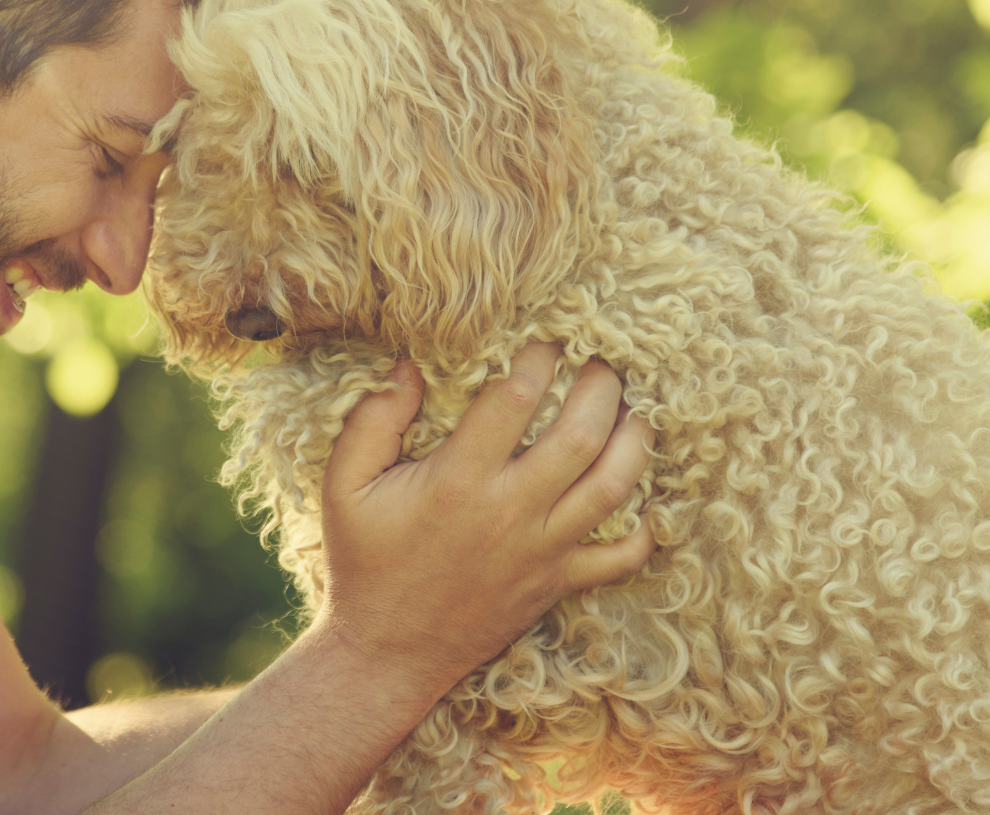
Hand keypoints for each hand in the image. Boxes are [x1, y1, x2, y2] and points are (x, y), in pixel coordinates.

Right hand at [313, 343, 654, 692]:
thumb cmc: (365, 562)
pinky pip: (622, 556)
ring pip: (614, 487)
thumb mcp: (344, 487)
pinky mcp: (559, 583)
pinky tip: (644, 493)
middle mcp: (510, 512)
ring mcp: (542, 550)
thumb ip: (372, 422)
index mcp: (459, 480)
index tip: (545, 338)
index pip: (515, 399)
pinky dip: (645, 527)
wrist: (388, 652)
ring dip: (635, 441)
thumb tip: (408, 368)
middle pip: (582, 435)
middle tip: (602, 361)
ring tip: (635, 410)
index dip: (538, 358)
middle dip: (601, 387)